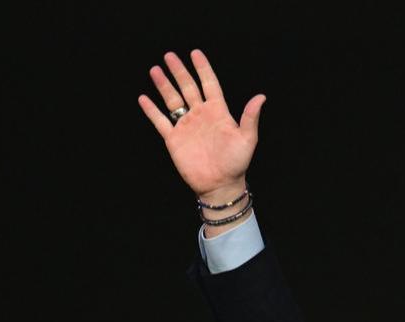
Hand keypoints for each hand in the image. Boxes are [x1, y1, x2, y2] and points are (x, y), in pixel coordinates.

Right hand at [138, 50, 265, 205]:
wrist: (220, 185)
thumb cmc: (236, 163)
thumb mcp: (247, 139)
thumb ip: (250, 117)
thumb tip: (261, 96)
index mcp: (218, 112)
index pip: (209, 84)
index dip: (203, 68)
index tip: (195, 53)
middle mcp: (201, 115)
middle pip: (188, 87)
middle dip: (179, 71)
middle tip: (170, 55)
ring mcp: (186, 126)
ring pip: (173, 100)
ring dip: (164, 85)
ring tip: (156, 69)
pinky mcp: (174, 139)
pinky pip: (160, 121)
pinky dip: (151, 110)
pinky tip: (143, 98)